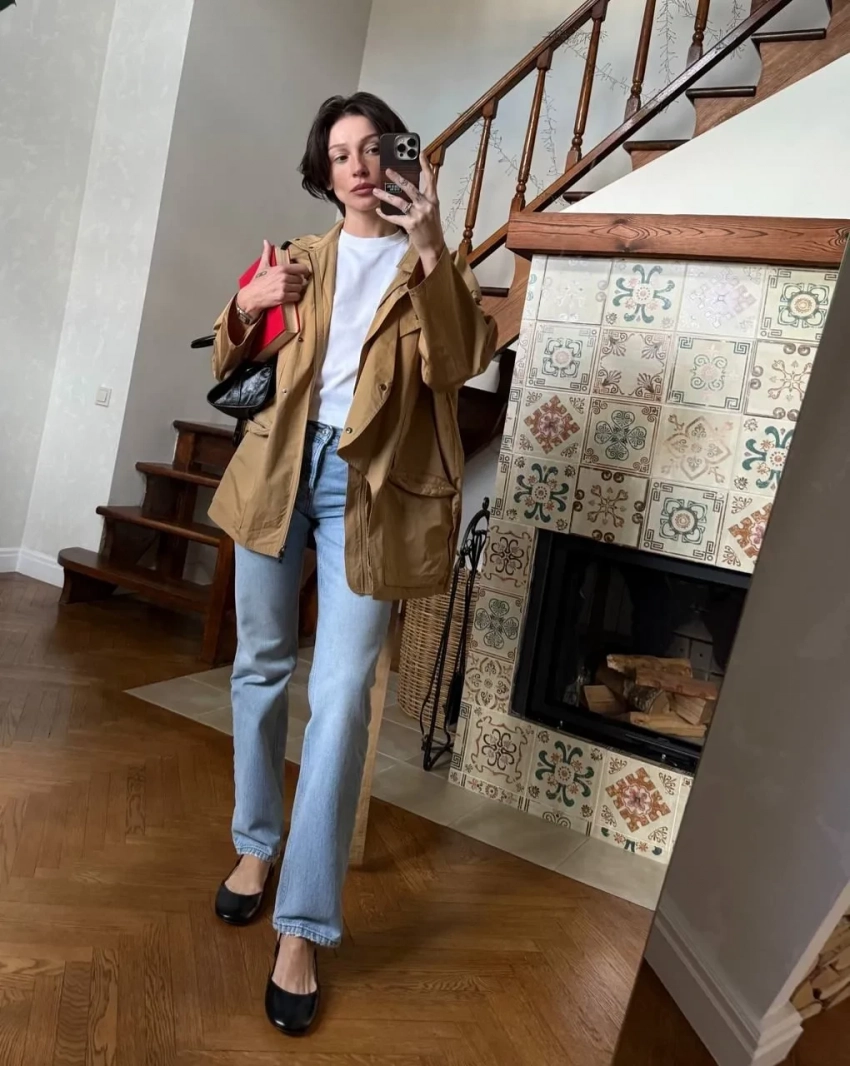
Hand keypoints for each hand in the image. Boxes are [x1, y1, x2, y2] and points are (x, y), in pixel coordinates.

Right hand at [238, 240, 310, 317]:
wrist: (252, 296)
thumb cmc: (258, 282)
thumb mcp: (263, 265)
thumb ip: (267, 253)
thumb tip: (266, 241)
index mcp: (281, 268)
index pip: (302, 268)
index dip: (305, 272)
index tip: (305, 274)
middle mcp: (284, 277)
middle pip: (301, 279)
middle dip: (298, 282)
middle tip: (292, 284)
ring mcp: (284, 287)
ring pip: (300, 288)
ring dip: (296, 290)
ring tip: (290, 290)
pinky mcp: (283, 297)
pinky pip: (296, 297)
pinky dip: (294, 297)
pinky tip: (289, 296)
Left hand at [374, 154, 445, 268]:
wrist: (434, 246)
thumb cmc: (431, 228)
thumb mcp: (431, 210)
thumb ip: (423, 198)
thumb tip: (409, 187)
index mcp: (433, 200)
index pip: (431, 179)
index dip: (426, 165)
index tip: (420, 153)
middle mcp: (426, 205)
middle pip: (410, 187)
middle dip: (398, 178)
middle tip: (388, 170)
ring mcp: (419, 215)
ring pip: (399, 202)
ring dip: (385, 196)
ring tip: (375, 191)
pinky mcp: (411, 224)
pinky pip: (395, 217)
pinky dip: (385, 214)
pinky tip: (378, 210)